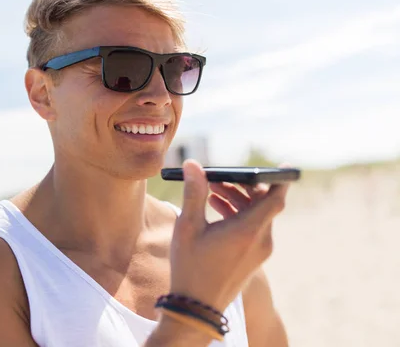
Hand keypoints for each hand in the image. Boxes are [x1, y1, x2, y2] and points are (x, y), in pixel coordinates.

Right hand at [169, 160, 289, 311]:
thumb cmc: (191, 267)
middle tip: (219, 178)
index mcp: (248, 231)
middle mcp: (260, 241)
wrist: (197, 308)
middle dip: (243, 187)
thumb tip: (193, 165)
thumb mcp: (188, 227)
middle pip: (263, 204)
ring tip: (211, 193)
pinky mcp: (253, 259)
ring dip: (239, 201)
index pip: (276, 199)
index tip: (284, 164)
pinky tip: (216, 211)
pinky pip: (253, 229)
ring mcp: (259, 252)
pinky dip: (239, 216)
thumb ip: (194, 193)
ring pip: (257, 216)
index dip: (281, 179)